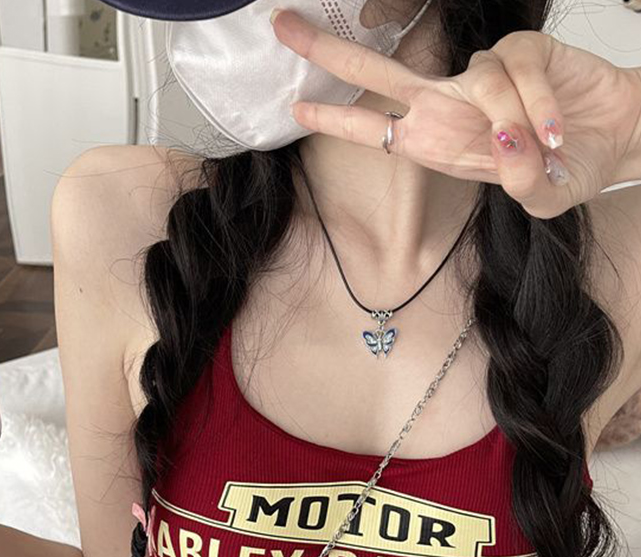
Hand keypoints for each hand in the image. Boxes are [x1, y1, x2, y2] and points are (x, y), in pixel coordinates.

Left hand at [270, 10, 640, 219]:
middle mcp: (448, 105)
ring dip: (514, 123)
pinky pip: (517, 72)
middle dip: (328, 52)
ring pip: (476, 82)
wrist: (616, 141)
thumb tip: (508, 147)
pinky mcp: (521, 52)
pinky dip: (539, 105)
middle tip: (281, 27)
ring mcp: (481, 76)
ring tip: (543, 150)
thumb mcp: (537, 197)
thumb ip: (517, 185)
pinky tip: (555, 130)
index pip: (376, 127)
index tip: (297, 108)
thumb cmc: (565, 167)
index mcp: (437, 142)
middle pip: (377, 71)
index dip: (337, 118)